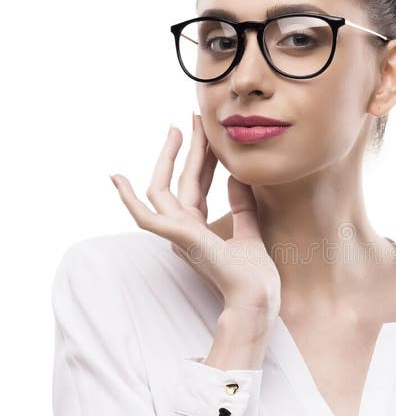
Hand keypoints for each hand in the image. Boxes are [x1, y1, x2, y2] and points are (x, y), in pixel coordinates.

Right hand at [110, 114, 280, 316]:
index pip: (196, 185)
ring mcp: (177, 234)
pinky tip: (118, 179)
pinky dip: (129, 199)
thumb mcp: (250, 230)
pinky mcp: (177, 238)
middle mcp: (182, 231)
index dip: (201, 157)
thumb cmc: (255, 275)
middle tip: (191, 118)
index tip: (206, 132)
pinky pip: (145, 217)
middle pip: (180, 180)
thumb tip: (238, 176)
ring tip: (177, 129)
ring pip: (161, 189)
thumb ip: (242, 204)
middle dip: (186, 148)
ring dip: (167, 157)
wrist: (256, 297)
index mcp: (197, 230)